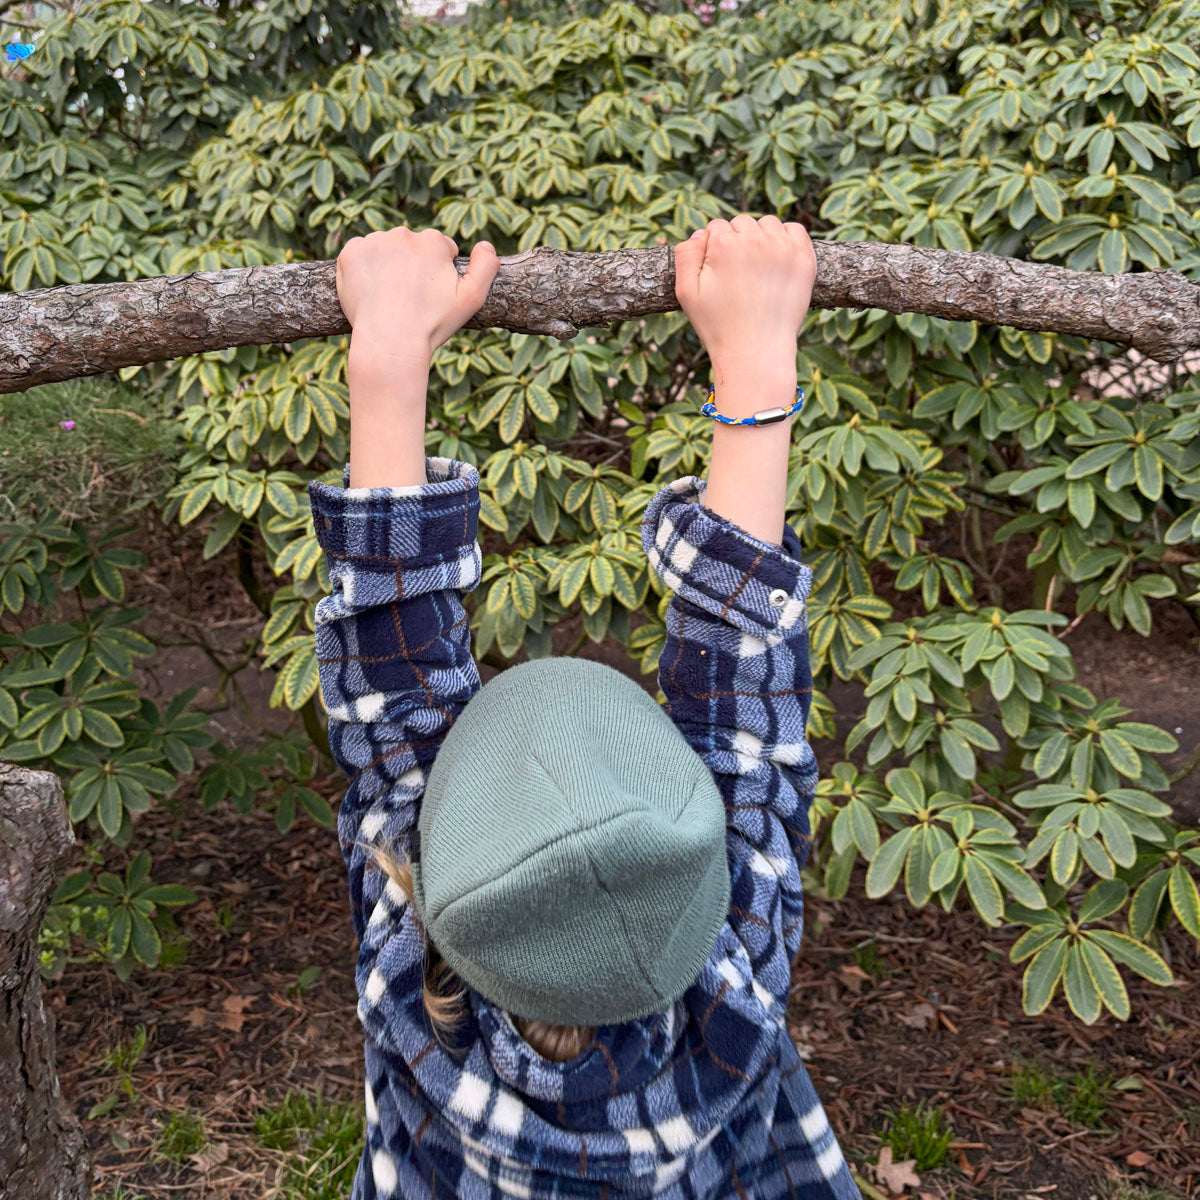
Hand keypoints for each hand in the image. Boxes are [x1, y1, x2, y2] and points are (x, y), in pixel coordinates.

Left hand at [336, 225, 500, 362]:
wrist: (390, 342)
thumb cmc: (432, 325)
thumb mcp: (471, 300)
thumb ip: (486, 268)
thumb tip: (486, 245)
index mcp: (433, 241)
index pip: (438, 249)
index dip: (438, 274)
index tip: (431, 295)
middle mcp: (403, 234)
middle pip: (410, 247)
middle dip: (412, 266)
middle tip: (409, 299)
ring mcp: (374, 241)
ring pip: (384, 250)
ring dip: (386, 265)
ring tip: (389, 297)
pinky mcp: (350, 253)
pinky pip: (358, 255)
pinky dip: (362, 269)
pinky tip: (370, 291)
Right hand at [673, 214, 814, 376]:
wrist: (756, 353)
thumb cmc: (718, 326)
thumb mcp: (687, 293)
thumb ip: (685, 255)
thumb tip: (702, 234)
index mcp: (725, 244)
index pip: (716, 228)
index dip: (713, 249)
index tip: (717, 274)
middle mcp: (756, 240)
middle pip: (741, 223)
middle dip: (736, 242)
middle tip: (736, 276)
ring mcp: (783, 248)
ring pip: (767, 224)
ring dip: (760, 237)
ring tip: (756, 269)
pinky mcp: (804, 259)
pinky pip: (795, 230)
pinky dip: (786, 238)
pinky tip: (777, 260)